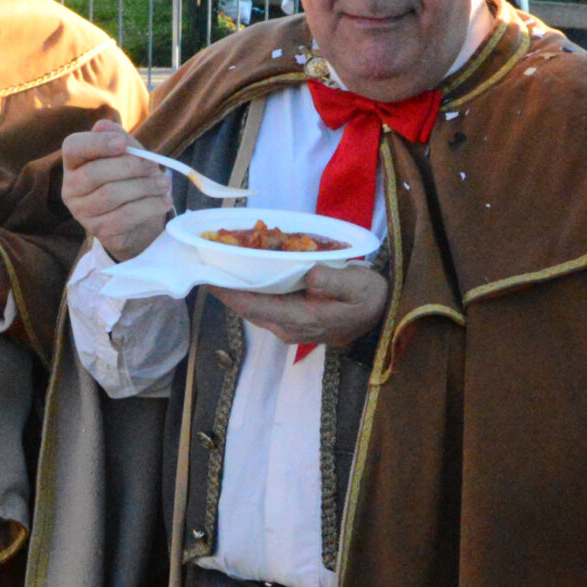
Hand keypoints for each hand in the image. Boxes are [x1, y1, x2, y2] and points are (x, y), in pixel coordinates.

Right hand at [60, 123, 171, 261]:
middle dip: (131, 167)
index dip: (97, 143)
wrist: (136, 220)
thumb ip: (119, 138)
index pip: (73, 147)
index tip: (123, 144)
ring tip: (164, 184)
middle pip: (95, 173)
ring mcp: (82, 212)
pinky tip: (163, 201)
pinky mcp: (98, 231)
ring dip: (144, 187)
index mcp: (74, 163)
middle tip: (155, 166)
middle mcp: (70, 188)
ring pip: (112, 195)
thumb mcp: (127, 155)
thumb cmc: (128, 179)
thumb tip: (104, 125)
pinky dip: (149, 207)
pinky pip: (124, 216)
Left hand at [210, 263, 387, 351]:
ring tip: (222, 260)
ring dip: (237, 287)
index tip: (206, 272)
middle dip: (226, 285)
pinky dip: (251, 290)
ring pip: (253, 307)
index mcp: (300, 318)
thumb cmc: (370, 299)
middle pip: (246, 307)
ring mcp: (287, 329)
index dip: (227, 290)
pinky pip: (263, 306)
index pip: (253, 305)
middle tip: (208, 257)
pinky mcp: (289, 324)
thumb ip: (333, 281)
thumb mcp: (359, 286)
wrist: (381, 319)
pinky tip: (246, 271)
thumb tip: (309, 274)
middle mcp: (287, 328)